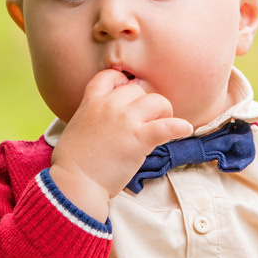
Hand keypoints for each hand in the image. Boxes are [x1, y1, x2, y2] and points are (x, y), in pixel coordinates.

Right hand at [50, 68, 191, 220]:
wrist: (75, 182)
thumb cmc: (72, 162)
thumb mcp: (76, 128)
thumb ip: (91, 117)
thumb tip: (101, 122)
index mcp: (92, 102)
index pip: (110, 76)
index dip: (122, 81)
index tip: (128, 91)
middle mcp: (110, 106)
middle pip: (138, 90)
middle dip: (145, 103)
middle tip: (148, 119)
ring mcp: (126, 121)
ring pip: (156, 101)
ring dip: (163, 112)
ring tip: (162, 125)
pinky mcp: (140, 138)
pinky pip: (168, 126)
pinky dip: (179, 127)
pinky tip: (185, 130)